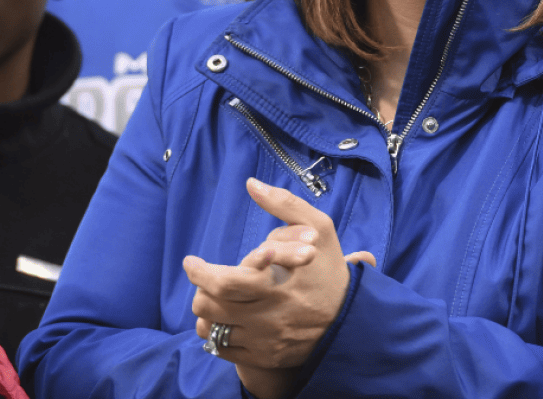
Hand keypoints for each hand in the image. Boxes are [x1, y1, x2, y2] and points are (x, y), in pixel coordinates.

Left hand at [185, 179, 370, 382]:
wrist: (350, 319)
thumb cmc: (331, 270)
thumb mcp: (318, 229)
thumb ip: (284, 205)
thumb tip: (252, 184)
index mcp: (277, 285)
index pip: (223, 282)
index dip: (199, 272)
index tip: (192, 262)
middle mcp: (267, 317)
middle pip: (210, 307)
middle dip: (199, 288)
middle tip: (202, 276)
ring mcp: (264, 341)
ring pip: (212, 329)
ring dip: (207, 311)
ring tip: (216, 296)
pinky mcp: (263, 357)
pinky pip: (223, 349)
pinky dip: (216, 333)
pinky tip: (227, 318)